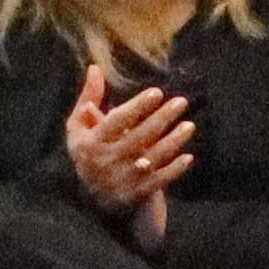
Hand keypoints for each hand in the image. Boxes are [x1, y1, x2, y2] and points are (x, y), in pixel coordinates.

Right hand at [62, 70, 194, 235]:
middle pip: (137, 137)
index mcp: (90, 143)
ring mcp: (122, 179)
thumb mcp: (79, 128)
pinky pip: (158, 181)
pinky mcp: (136, 194)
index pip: (115, 122)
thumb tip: (95, 67)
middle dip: (161, 119)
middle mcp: (106, 161)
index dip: (136, 107)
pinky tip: (188, 156)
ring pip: (151, 158)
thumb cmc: (89, 153)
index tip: (157, 92)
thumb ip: (88, 98)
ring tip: (189, 125)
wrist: (94, 200)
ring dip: (172, 142)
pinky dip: (173, 170)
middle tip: (181, 102)